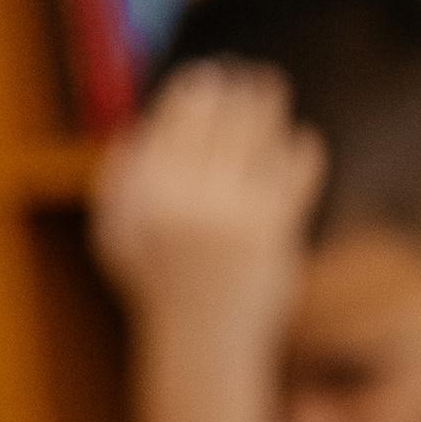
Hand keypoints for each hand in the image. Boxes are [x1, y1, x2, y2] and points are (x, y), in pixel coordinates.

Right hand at [91, 62, 324, 344]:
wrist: (203, 346)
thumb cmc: (157, 290)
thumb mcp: (115, 239)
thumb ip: (117, 186)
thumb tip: (136, 131)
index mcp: (152, 192)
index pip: (177, 122)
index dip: (196, 91)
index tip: (209, 75)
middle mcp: (193, 198)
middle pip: (222, 122)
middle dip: (238, 91)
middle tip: (250, 75)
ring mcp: (236, 214)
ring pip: (258, 142)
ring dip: (268, 108)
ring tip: (272, 89)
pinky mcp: (274, 234)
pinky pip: (292, 178)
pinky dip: (300, 153)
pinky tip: (305, 140)